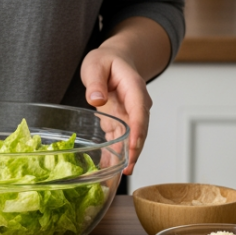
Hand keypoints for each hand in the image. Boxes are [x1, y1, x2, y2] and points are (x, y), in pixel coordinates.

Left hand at [80, 45, 150, 175]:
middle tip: (127, 168)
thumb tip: (96, 99)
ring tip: (119, 174)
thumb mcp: (95, 64)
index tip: (134, 146)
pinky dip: (116, 153)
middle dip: (135, 149)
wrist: (114, 60)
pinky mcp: (121, 122)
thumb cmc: (106, 61)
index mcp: (134, 87)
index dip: (138, 129)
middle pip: (140, 129)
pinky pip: (120, 139)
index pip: (139, 111)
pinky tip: (109, 168)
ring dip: (127, 156)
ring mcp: (130, 114)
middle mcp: (136, 104)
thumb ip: (95, 81)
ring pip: (132, 138)